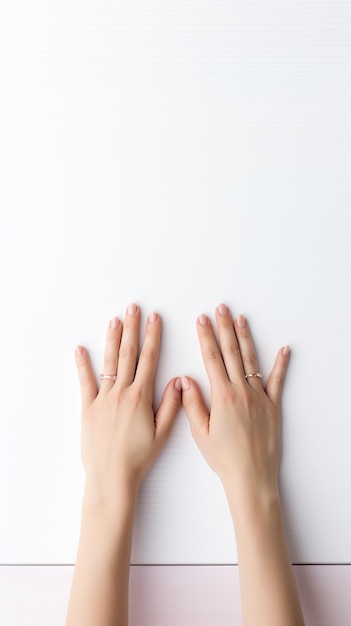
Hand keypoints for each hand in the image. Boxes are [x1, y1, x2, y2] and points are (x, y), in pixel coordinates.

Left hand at [74, 304, 180, 508]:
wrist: (112, 476)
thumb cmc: (139, 458)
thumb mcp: (162, 433)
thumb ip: (171, 405)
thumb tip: (178, 380)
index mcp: (141, 397)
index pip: (149, 359)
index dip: (152, 337)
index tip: (154, 319)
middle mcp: (121, 393)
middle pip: (128, 354)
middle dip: (132, 329)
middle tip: (134, 308)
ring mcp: (102, 399)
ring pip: (109, 362)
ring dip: (112, 339)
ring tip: (115, 320)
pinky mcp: (87, 408)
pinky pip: (85, 381)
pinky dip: (82, 364)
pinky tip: (80, 348)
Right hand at [181, 303, 289, 513]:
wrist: (251, 477)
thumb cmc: (224, 458)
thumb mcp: (200, 433)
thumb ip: (192, 404)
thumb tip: (183, 379)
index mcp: (222, 396)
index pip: (211, 358)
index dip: (206, 336)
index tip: (202, 320)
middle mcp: (241, 391)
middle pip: (231, 353)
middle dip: (224, 328)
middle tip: (220, 309)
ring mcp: (259, 397)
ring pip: (251, 361)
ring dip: (245, 338)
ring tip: (241, 319)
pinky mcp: (273, 406)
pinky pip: (277, 381)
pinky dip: (281, 365)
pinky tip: (283, 349)